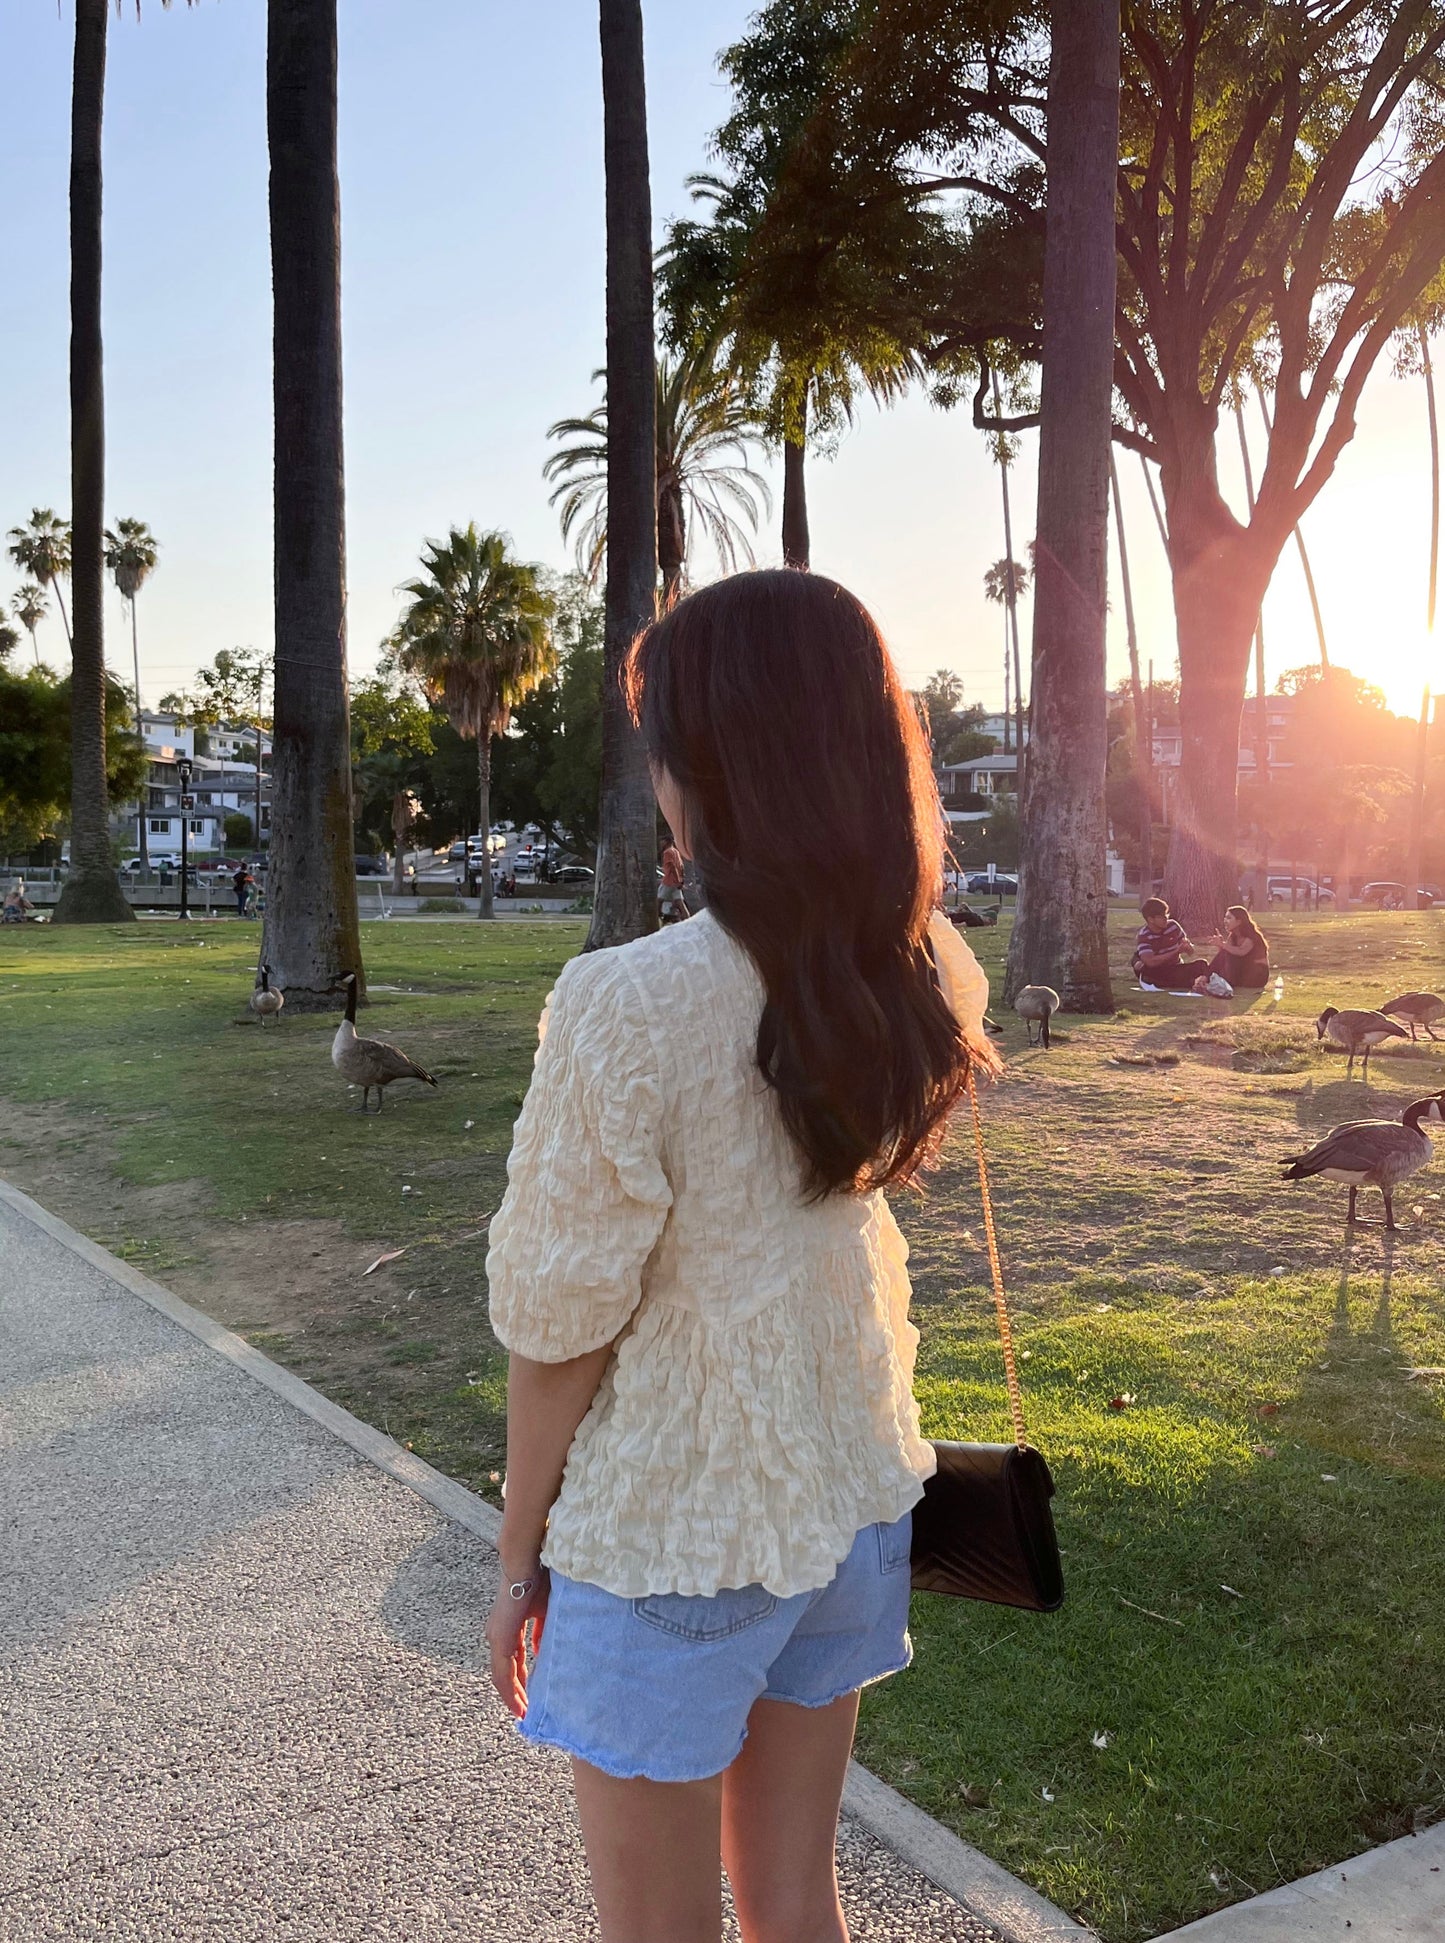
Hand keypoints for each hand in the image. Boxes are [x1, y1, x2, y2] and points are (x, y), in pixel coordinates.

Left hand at [486, 1562, 549, 1717]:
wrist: (527, 1563)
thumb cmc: (539, 1580)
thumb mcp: (545, 1611)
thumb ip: (543, 1632)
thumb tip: (541, 1651)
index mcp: (509, 1628)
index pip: (514, 1660)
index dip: (522, 1679)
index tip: (531, 1695)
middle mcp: (498, 1635)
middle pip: (506, 1672)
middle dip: (517, 1693)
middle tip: (528, 1712)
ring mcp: (497, 1637)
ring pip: (502, 1676)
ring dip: (513, 1696)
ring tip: (524, 1714)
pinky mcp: (499, 1639)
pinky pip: (503, 1672)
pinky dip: (510, 1690)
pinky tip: (518, 1704)